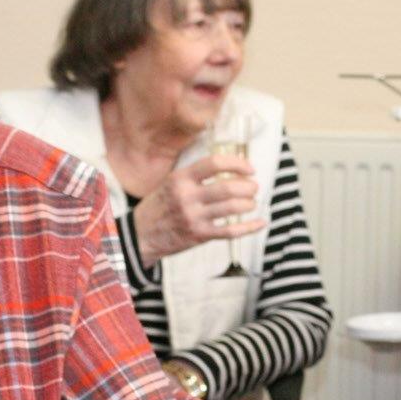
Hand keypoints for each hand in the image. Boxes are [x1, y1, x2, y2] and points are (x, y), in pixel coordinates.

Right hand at [132, 154, 264, 265]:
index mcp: (180, 178)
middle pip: (228, 187)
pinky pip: (231, 231)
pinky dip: (250, 227)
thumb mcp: (170, 183)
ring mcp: (194, 217)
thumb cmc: (158, 206)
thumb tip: (227, 167)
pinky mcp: (199, 235)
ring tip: (251, 202)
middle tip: (253, 188)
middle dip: (248, 187)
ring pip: (232, 208)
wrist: (141, 235)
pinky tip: (260, 223)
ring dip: (249, 204)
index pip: (214, 164)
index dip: (237, 164)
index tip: (249, 169)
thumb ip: (194, 175)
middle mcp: (187, 196)